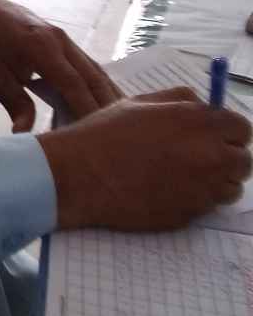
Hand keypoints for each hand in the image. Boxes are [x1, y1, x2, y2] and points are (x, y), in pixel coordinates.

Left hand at [0, 0, 119, 131]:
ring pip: (97, 72)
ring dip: (109, 98)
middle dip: (105, 107)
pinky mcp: (71, 45)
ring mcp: (68, 41)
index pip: (71, 82)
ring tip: (119, 126)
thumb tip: (23, 135)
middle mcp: (60, 41)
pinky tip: (111, 106)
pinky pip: (92, 67)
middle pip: (92, 77)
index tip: (95, 133)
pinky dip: (103, 88)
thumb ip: (15, 104)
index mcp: (40, 48)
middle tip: (114, 136)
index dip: (85, 107)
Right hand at [37, 91, 252, 230]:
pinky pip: (208, 207)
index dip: (229, 131)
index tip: (216, 135)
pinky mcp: (190, 215)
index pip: (243, 128)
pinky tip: (169, 190)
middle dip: (227, 157)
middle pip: (243, 161)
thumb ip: (179, 100)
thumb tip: (204, 105)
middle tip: (202, 156)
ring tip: (185, 175)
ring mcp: (202, 189)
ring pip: (231, 187)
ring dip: (217, 181)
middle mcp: (209, 156)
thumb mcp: (140, 103)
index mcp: (197, 122)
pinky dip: (197, 200)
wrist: (80, 175)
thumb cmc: (104, 134)